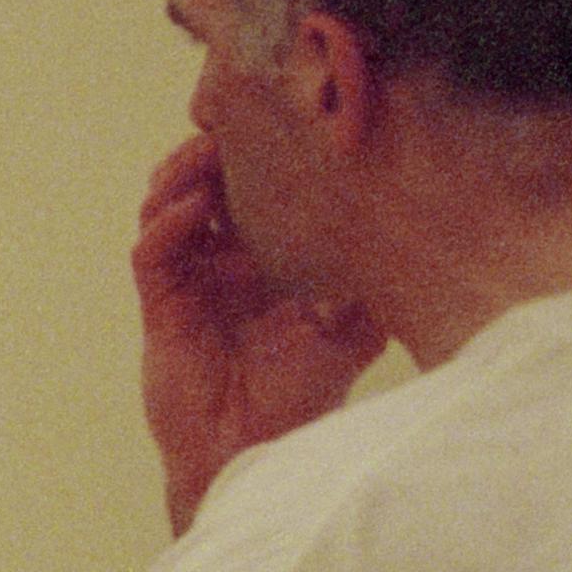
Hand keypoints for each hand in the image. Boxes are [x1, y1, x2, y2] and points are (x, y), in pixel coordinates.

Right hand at [131, 133, 379, 525]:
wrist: (258, 448)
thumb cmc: (306, 396)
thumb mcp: (358, 328)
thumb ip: (375, 281)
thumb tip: (417, 226)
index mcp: (269, 262)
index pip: (256, 191)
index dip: (257, 155)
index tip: (277, 123)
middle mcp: (225, 265)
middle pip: (205, 187)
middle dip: (212, 151)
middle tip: (231, 123)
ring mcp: (191, 283)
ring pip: (169, 208)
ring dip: (181, 176)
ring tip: (206, 154)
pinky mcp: (162, 306)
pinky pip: (154, 252)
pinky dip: (167, 224)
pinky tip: (192, 207)